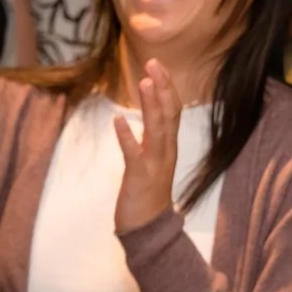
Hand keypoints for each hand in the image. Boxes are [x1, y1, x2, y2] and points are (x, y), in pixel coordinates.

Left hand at [111, 60, 181, 234]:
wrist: (148, 229)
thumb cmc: (148, 193)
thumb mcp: (151, 160)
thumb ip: (149, 138)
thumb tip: (140, 117)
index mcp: (168, 146)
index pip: (173, 111)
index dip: (167, 87)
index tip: (158, 65)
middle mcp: (166, 151)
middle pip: (169, 114)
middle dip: (162, 87)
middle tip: (154, 63)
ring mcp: (155, 164)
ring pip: (157, 129)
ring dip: (151, 105)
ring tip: (144, 81)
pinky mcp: (140, 177)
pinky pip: (134, 154)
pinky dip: (128, 136)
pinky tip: (118, 120)